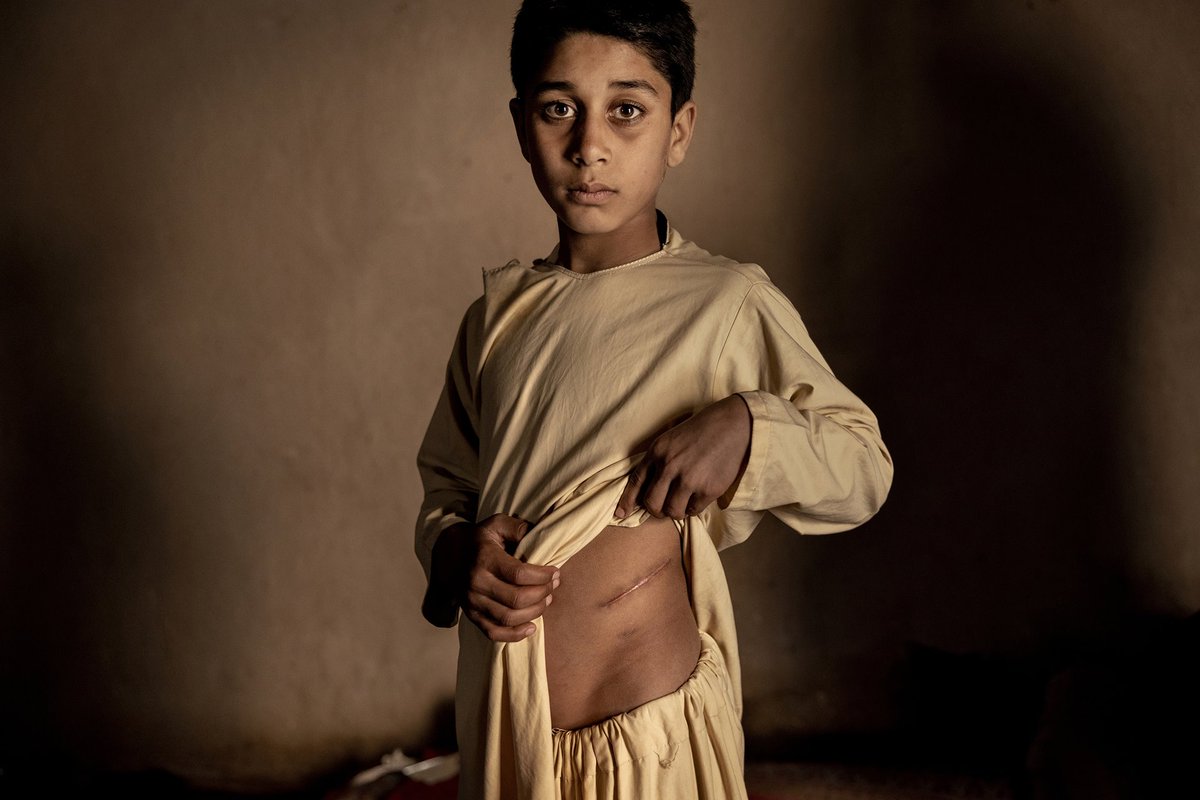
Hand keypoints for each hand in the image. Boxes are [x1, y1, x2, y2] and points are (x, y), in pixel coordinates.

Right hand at [422, 513, 558, 641]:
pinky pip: (493, 633)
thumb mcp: (496, 524)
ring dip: (534, 612)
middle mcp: (477, 582)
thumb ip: (518, 527)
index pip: (519, 574)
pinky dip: (515, 635)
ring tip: (546, 600)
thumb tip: (538, 537)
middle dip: (542, 593)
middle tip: (553, 586)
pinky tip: (531, 627)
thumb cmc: (480, 540)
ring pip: (509, 617)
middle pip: (517, 599)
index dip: (543, 576)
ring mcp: (472, 602)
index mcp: (485, 558)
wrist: (449, 555)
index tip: (555, 572)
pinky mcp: (472, 615)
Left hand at [616, 395, 751, 519]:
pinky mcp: (708, 489)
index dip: (627, 501)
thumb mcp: (671, 437)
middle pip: (652, 503)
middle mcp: (669, 466)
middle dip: (656, 511)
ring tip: (683, 505)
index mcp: (658, 451)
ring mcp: (689, 479)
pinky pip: (694, 510)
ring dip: (676, 512)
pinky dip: (694, 508)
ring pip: (672, 511)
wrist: (733, 425)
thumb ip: (658, 459)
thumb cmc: (701, 430)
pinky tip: (698, 498)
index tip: (620, 514)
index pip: (636, 481)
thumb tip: (646, 488)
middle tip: (663, 509)